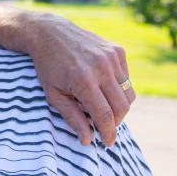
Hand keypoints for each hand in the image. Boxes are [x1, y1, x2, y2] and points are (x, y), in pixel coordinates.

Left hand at [28, 13, 133, 145]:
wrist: (50, 33)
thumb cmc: (48, 67)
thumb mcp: (53, 94)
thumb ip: (72, 118)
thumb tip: (87, 140)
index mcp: (84, 81)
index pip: (105, 116)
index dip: (108, 133)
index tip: (107, 142)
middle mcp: (101, 68)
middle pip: (122, 107)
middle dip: (116, 122)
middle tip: (105, 126)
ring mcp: (111, 57)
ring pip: (128, 94)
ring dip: (119, 106)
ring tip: (101, 106)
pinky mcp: (117, 50)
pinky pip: (127, 78)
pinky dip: (118, 87)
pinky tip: (102, 85)